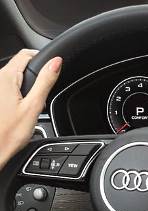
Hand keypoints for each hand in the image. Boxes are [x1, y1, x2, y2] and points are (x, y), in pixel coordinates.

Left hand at [0, 50, 61, 169]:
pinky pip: (8, 88)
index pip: (26, 54)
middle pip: (20, 66)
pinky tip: (19, 112)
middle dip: (35, 77)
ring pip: (14, 78)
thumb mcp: (33, 106)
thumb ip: (45, 82)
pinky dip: (18, 95)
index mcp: (6, 77)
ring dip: (26, 87)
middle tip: (42, 97)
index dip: (42, 59)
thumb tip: (56, 62)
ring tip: (30, 107)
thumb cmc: (8, 134)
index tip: (53, 69)